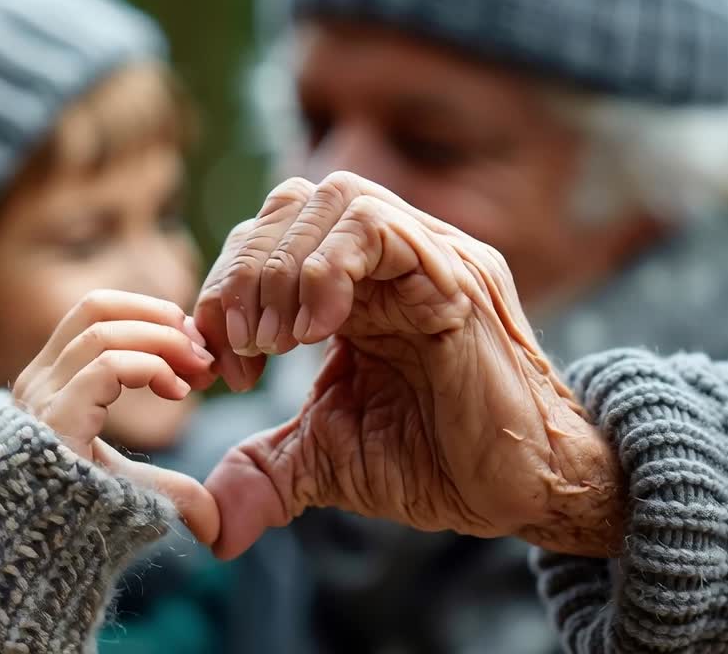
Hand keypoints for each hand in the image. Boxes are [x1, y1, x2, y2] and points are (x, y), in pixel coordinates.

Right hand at [13, 290, 220, 543]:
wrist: (31, 564)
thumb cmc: (74, 526)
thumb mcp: (129, 492)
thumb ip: (168, 490)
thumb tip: (215, 524)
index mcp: (50, 382)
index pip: (95, 312)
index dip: (151, 315)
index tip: (194, 348)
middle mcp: (39, 382)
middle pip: (97, 307)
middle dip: (160, 318)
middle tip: (202, 351)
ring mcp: (42, 398)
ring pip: (104, 330)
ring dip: (163, 341)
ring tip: (197, 372)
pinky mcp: (55, 419)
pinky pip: (106, 367)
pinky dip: (150, 368)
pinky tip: (176, 392)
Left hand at [196, 172, 622, 559]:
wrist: (519, 490)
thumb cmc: (434, 463)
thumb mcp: (323, 461)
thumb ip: (262, 472)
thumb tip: (207, 528)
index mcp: (352, 286)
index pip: (266, 235)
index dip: (223, 290)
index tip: (221, 368)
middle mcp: (389, 258)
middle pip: (289, 204)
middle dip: (242, 274)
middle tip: (245, 350)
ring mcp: (426, 257)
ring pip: (331, 199)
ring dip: (281, 269)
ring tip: (277, 342)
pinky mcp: (457, 277)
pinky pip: (377, 228)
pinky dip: (325, 269)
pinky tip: (314, 332)